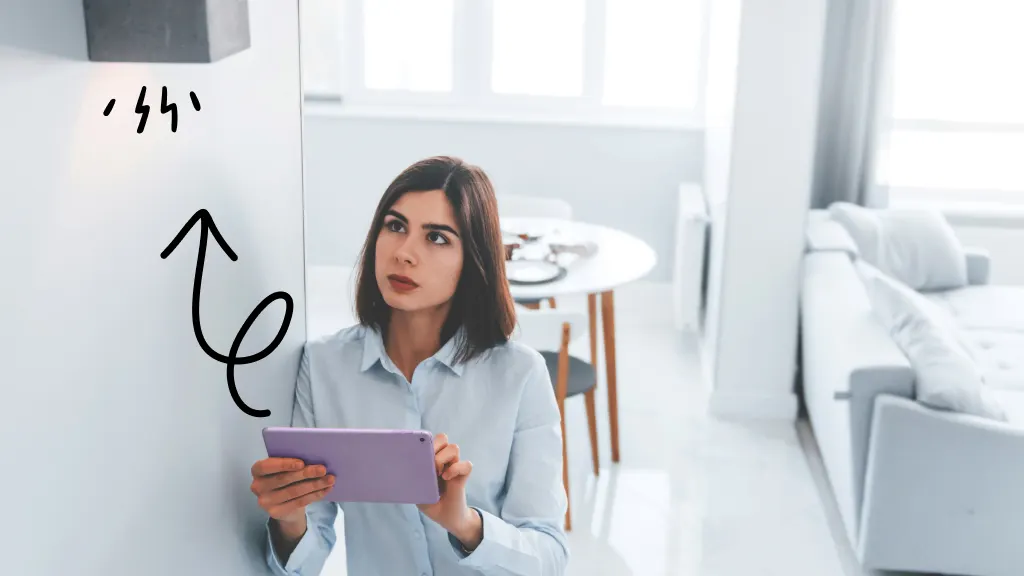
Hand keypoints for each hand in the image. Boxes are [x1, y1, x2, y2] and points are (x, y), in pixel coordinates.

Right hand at [250, 457, 334, 524]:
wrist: (284, 504)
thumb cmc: (286, 478)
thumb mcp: (285, 468)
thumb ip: (292, 462)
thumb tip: (314, 456)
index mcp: (257, 470)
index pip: (266, 466)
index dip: (284, 464)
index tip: (301, 463)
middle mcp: (257, 486)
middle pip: (283, 479)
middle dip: (306, 473)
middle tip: (323, 469)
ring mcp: (265, 501)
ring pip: (293, 491)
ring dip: (314, 484)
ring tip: (329, 479)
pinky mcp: (275, 512)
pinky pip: (298, 502)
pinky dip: (314, 495)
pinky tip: (325, 490)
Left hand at [417, 433, 480, 547]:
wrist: (445, 518)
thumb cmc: (429, 502)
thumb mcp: (417, 491)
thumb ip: (415, 478)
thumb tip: (412, 467)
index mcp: (430, 459)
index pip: (429, 439)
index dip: (424, 442)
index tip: (417, 453)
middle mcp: (443, 459)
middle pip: (442, 438)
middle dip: (434, 446)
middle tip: (429, 462)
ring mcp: (454, 466)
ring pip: (453, 448)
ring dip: (443, 458)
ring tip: (437, 473)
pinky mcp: (463, 475)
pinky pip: (466, 464)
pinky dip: (456, 469)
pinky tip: (447, 478)